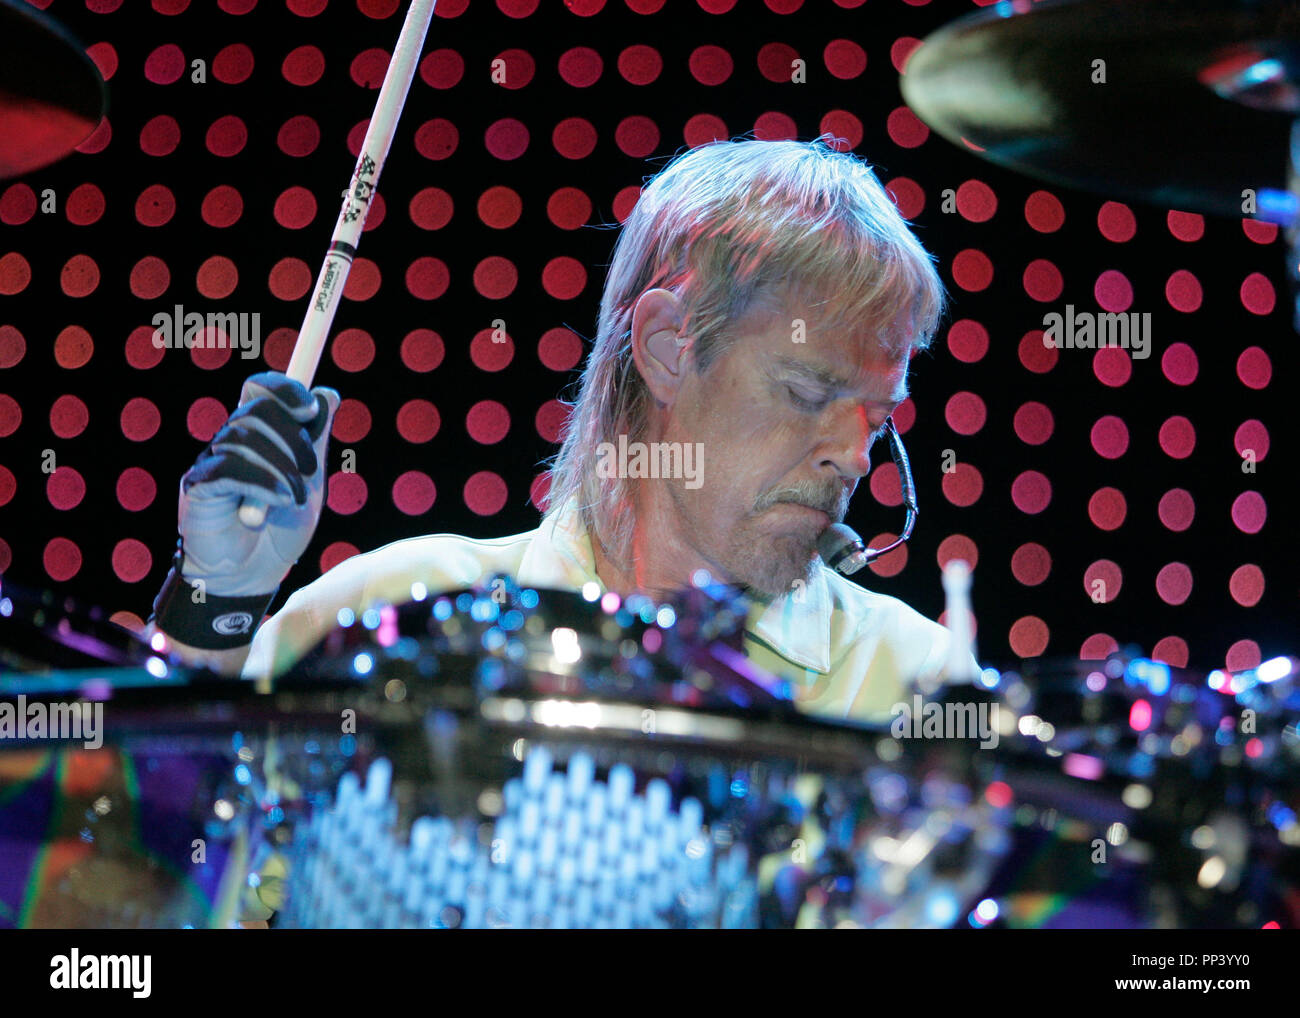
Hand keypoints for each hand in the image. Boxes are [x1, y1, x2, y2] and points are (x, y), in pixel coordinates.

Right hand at [178, 372, 338, 597]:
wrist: (253, 578)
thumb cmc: (280, 533)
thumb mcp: (309, 485)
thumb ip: (316, 442)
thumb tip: (327, 395)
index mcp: (257, 436)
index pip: (259, 389)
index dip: (283, 389)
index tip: (311, 409)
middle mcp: (229, 443)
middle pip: (256, 409)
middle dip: (292, 438)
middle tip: (310, 472)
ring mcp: (211, 463)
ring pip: (243, 439)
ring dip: (280, 469)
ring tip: (294, 500)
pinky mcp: (197, 487)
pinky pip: (228, 469)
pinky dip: (261, 484)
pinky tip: (276, 504)